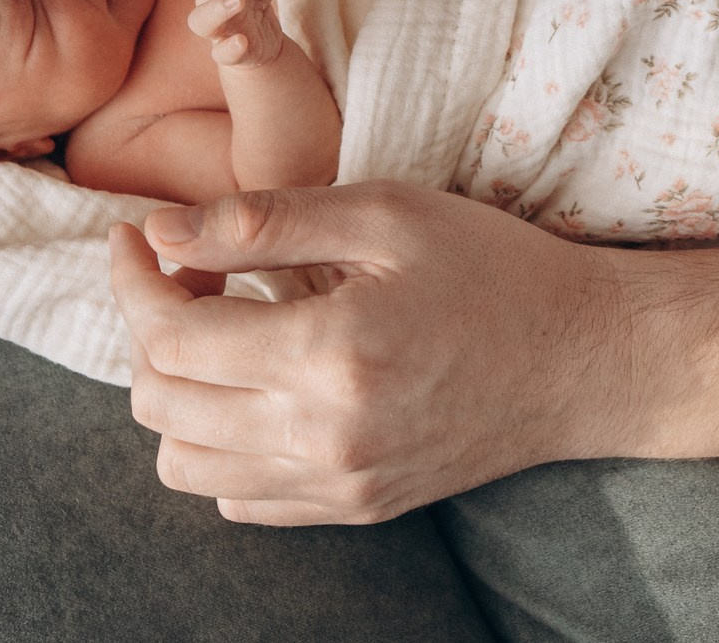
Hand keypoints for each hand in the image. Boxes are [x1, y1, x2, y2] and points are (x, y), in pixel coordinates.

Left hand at [108, 183, 639, 524]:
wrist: (585, 360)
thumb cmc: (492, 268)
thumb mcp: (384, 213)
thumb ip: (263, 222)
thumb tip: (160, 230)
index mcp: (328, 354)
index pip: (169, 337)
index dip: (132, 280)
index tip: (132, 237)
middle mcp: (324, 436)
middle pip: (161, 405)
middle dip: (147, 331)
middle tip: (189, 274)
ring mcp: (340, 484)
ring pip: (186, 466)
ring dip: (178, 394)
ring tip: (220, 333)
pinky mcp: (356, 506)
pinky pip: (241, 499)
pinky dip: (222, 445)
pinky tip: (262, 383)